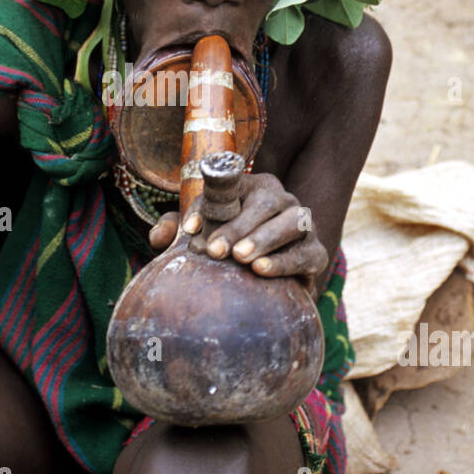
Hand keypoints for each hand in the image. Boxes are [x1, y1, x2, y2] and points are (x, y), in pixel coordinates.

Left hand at [149, 173, 327, 288]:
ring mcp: (304, 226)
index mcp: (253, 188)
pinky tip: (261, 271)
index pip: (231, 186)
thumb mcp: (201, 237)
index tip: (189, 229)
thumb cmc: (229, 250)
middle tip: (214, 250)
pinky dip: (285, 262)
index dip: (210, 204)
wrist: (267, 287)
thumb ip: (176, 231)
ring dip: (265, 238)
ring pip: (293, 222)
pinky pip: (307, 254)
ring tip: (240, 258)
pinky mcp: (316, 254)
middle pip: (266, 202)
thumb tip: (157, 238)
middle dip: (238, 226)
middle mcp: (282, 200)